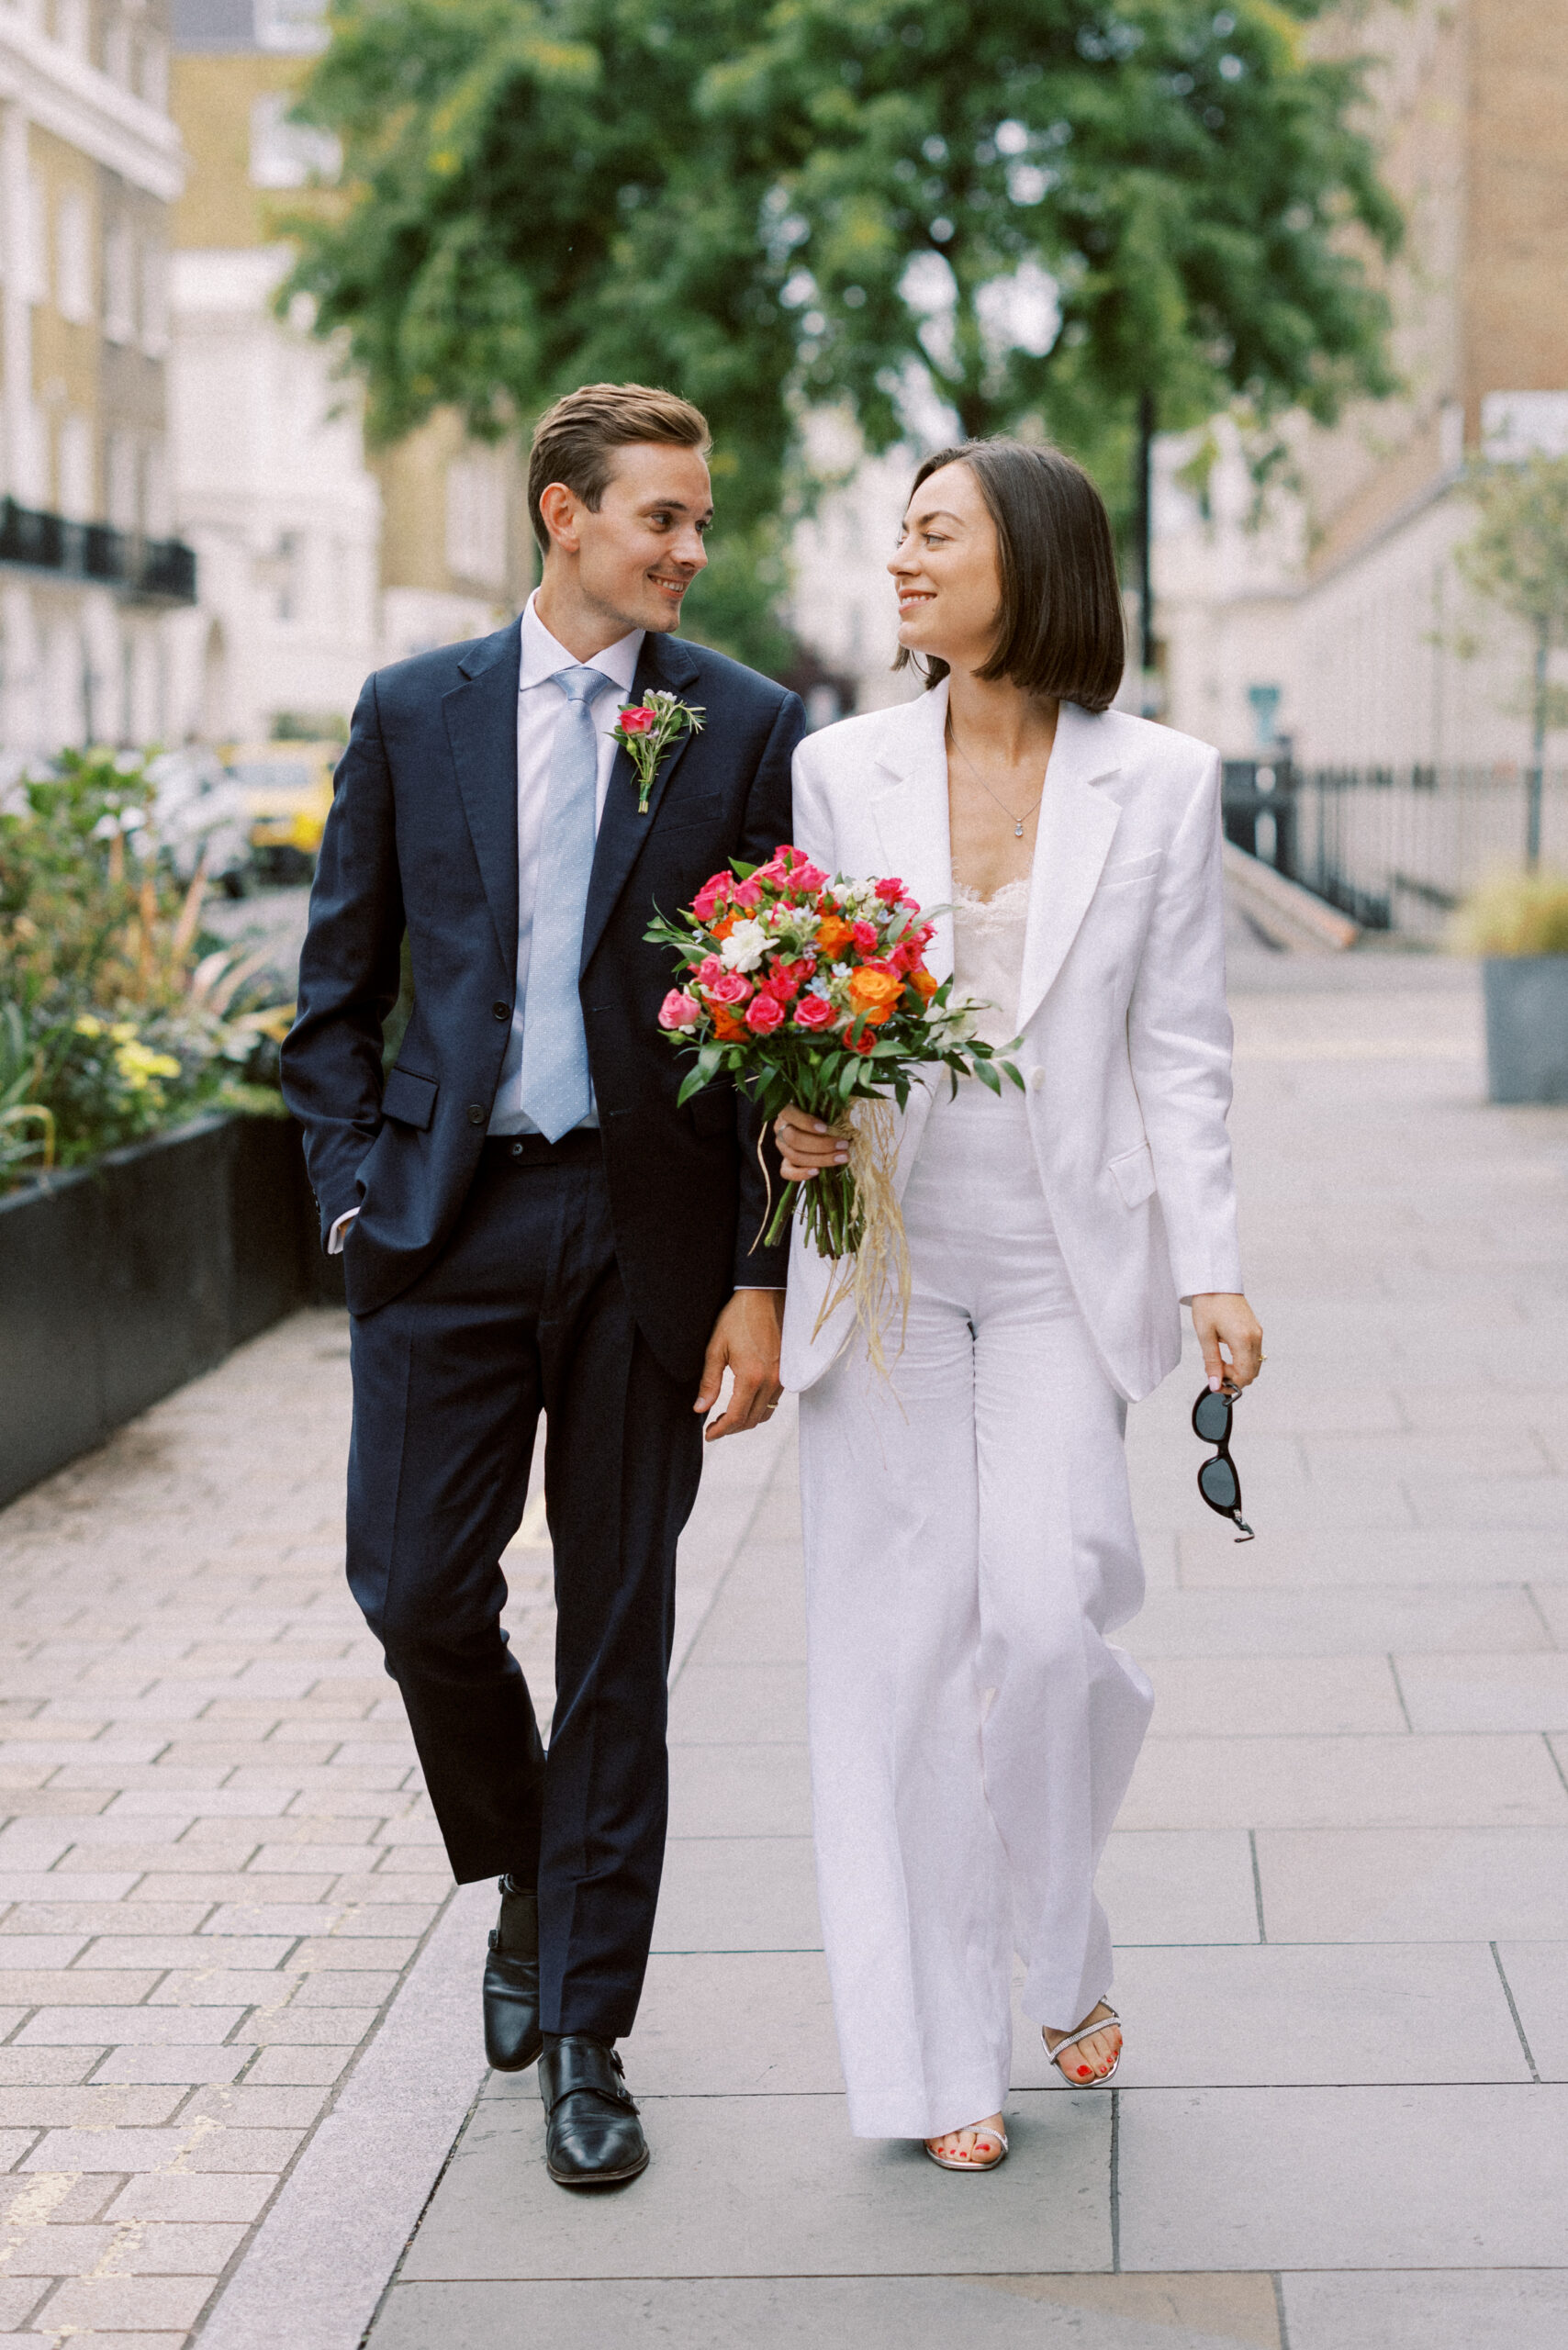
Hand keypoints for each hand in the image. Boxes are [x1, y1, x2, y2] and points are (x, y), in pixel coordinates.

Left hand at [695, 1289, 784, 1440]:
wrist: (764, 1296)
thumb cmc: (737, 1318)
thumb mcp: (716, 1348)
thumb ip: (709, 1382)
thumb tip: (699, 1409)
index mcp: (751, 1376)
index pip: (736, 1417)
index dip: (720, 1431)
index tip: (708, 1435)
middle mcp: (771, 1380)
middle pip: (751, 1420)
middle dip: (731, 1429)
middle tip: (713, 1428)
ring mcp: (782, 1376)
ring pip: (765, 1413)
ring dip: (746, 1420)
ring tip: (726, 1418)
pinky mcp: (787, 1371)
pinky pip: (774, 1401)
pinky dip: (759, 1409)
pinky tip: (744, 1402)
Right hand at [775, 1104, 848, 1183]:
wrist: (824, 1130)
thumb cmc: (827, 1113)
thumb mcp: (828, 1106)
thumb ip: (831, 1107)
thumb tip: (842, 1112)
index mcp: (787, 1110)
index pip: (789, 1113)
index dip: (806, 1122)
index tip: (826, 1128)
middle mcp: (781, 1128)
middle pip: (794, 1139)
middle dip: (821, 1144)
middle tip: (844, 1144)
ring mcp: (782, 1147)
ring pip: (795, 1156)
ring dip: (821, 1159)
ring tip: (843, 1157)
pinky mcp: (786, 1162)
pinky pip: (786, 1172)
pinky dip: (801, 1174)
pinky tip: (817, 1172)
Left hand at [1191, 1293, 1263, 1390]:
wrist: (1216, 1281)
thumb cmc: (1209, 1303)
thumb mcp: (1205, 1335)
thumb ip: (1212, 1362)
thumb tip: (1215, 1384)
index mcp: (1243, 1339)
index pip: (1245, 1375)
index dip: (1231, 1384)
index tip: (1215, 1382)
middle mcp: (1255, 1337)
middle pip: (1252, 1373)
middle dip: (1235, 1379)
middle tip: (1215, 1374)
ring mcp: (1257, 1333)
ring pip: (1254, 1364)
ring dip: (1238, 1371)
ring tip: (1218, 1364)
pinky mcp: (1255, 1330)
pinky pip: (1253, 1354)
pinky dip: (1242, 1361)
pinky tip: (1226, 1356)